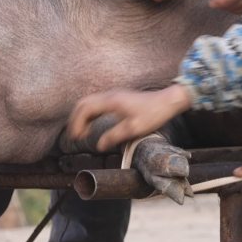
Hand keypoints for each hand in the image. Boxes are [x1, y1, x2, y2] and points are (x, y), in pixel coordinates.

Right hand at [68, 85, 191, 150]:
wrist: (167, 101)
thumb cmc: (153, 114)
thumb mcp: (133, 129)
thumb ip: (114, 136)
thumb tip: (99, 145)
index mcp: (111, 101)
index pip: (85, 109)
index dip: (77, 123)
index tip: (76, 137)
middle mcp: (109, 95)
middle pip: (83, 103)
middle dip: (76, 119)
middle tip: (75, 136)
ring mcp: (112, 95)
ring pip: (89, 103)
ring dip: (82, 116)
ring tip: (81, 133)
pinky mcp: (117, 98)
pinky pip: (97, 104)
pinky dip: (90, 114)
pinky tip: (92, 125)